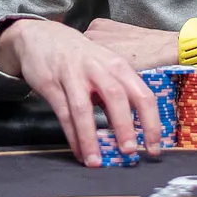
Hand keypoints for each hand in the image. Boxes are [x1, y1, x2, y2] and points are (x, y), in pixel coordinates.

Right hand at [0, 19, 162, 166]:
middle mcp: (98, 68)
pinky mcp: (51, 84)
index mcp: (118, 66)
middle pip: (116, 97)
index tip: (154, 147)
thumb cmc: (80, 56)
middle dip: (124, 127)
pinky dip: (71, 135)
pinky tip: (78, 152)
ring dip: (91, 137)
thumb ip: (117, 95)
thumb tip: (132, 130)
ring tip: (96, 162)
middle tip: (130, 152)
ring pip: (84, 108)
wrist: (42, 35)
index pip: (142, 94)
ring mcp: (73, 75)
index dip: (151, 122)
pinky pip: (63, 113)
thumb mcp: (105, 67)